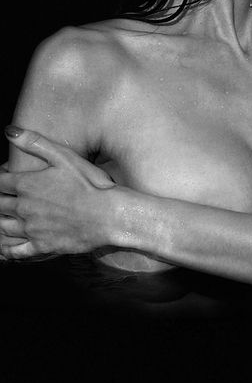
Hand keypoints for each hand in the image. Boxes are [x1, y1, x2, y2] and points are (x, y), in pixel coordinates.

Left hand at [0, 127, 117, 260]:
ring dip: (1, 221)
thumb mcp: (64, 156)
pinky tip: (5, 248)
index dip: (0, 179)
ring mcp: (32, 229)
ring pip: (3, 227)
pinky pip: (16, 251)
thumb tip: (10, 131)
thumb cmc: (90, 183)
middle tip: (5, 198)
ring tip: (4, 218)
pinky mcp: (42, 246)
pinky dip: (7, 249)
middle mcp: (24, 208)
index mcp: (26, 185)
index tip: (4, 178)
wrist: (108, 215)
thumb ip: (35, 143)